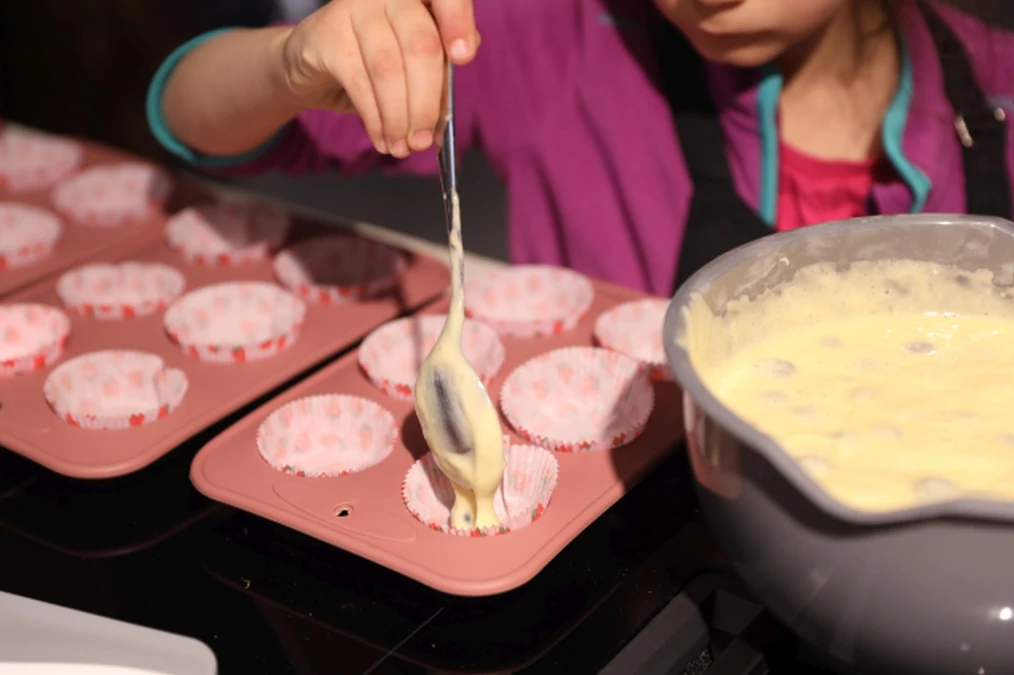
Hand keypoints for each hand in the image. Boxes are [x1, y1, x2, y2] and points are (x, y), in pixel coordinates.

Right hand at [280, 0, 477, 157]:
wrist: (314, 63)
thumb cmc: (372, 62)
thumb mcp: (412, 66)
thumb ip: (438, 77)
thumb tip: (446, 120)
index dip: (459, 23)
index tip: (463, 58)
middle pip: (421, 45)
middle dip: (426, 103)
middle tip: (425, 140)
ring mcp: (356, 9)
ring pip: (389, 70)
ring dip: (399, 119)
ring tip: (403, 148)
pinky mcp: (329, 35)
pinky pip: (360, 83)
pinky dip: (375, 120)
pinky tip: (382, 139)